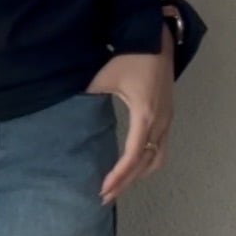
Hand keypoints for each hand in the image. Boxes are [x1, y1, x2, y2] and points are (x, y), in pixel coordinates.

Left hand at [84, 24, 175, 204]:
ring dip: (138, 175)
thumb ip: (86, 96)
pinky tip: (131, 168)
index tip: (102, 189)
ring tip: (117, 186)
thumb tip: (67, 113)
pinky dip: (146, 163)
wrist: (156, 39)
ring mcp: (168, 120)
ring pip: (157, 159)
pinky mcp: (168, 117)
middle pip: (145, 164)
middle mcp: (161, 122)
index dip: (119, 175)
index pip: (133, 155)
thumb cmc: (130, 57)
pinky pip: (160, 148)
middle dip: (125, 182)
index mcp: (145, 114)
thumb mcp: (104, 77)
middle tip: (104, 196)